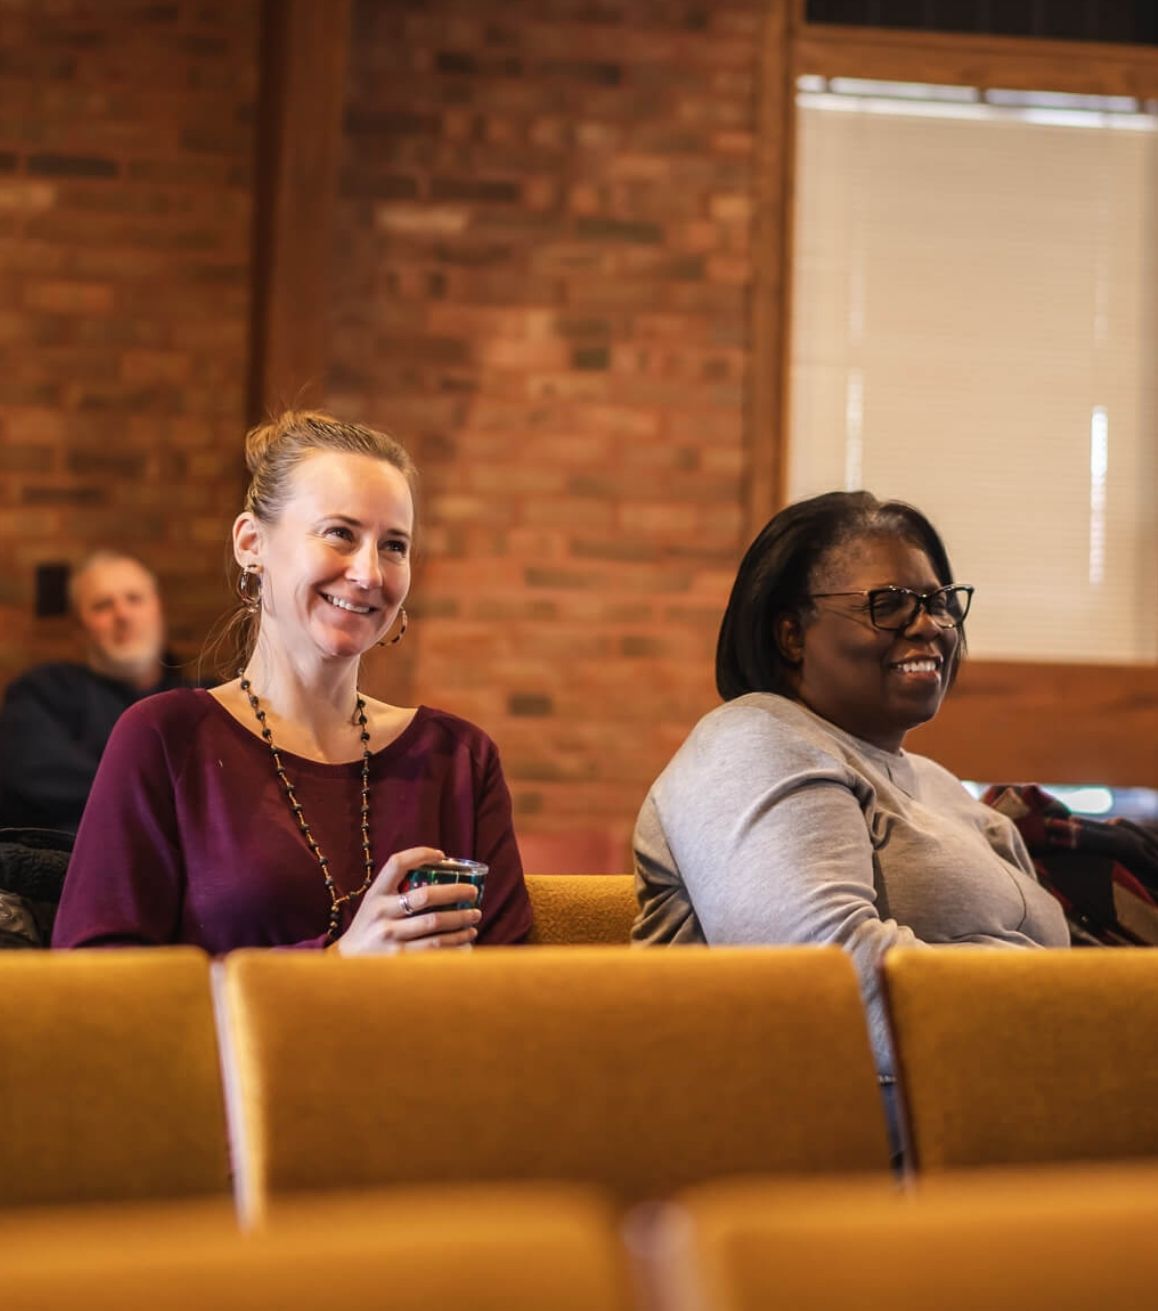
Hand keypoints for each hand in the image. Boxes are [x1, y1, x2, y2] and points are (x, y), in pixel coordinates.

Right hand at [334, 846, 480, 955]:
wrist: (347, 964)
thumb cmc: (370, 928)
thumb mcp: (374, 905)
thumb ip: (398, 892)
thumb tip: (444, 880)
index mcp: (375, 895)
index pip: (397, 864)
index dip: (420, 854)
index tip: (441, 855)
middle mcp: (380, 913)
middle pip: (426, 896)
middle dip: (456, 892)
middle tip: (473, 892)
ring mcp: (389, 938)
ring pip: (435, 924)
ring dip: (461, 920)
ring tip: (474, 918)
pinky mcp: (398, 960)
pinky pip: (435, 951)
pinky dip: (456, 946)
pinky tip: (467, 943)